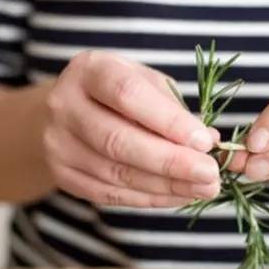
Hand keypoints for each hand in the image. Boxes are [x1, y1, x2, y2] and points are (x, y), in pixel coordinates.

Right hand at [42, 50, 220, 208]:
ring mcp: (57, 143)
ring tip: (203, 188)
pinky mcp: (61, 174)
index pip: (128, 95)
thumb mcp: (143, 81)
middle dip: (171, 162)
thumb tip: (210, 141)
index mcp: (89, 70)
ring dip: (166, 186)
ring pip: (117, 173)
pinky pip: (110, 194)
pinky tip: (178, 196)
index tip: (204, 141)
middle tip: (210, 174)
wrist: (64, 110)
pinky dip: (149, 198)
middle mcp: (64, 105)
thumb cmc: (115, 92)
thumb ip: (173, 107)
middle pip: (118, 141)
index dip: (169, 121)